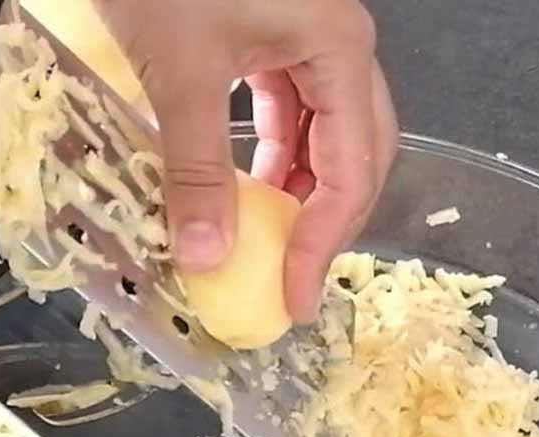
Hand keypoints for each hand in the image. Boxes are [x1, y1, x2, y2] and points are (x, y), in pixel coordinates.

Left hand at [95, 0, 397, 321]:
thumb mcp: (180, 72)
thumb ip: (195, 169)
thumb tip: (206, 259)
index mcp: (338, 49)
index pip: (352, 169)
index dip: (324, 242)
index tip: (294, 297)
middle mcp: (340, 46)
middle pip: (358, 154)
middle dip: (326, 221)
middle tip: (291, 278)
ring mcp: (312, 39)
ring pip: (328, 135)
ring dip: (300, 191)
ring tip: (266, 241)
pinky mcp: (278, 37)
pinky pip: (293, 112)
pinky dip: (274, 157)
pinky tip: (247, 185)